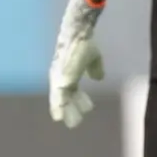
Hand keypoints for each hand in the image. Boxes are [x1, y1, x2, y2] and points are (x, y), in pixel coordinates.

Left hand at [49, 0, 104, 128]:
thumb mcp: (93, 58)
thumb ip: (95, 68)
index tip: (86, 109)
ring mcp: (59, 78)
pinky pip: (58, 96)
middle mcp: (60, 78)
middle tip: (74, 123)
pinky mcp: (60, 78)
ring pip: (60, 100)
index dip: (78, 101)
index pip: (72, 91)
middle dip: (70, 110)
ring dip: (65, 112)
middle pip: (64, 99)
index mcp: (68, 74)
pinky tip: (59, 116)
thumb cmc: (84, 44)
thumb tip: (98, 78)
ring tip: (71, 123)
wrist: (78, 34)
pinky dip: (58, 107)